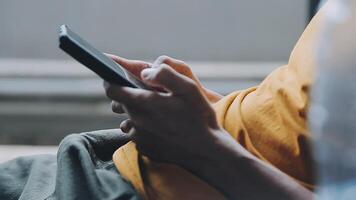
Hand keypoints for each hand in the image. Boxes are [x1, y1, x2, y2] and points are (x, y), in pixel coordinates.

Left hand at [104, 62, 221, 162]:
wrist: (207, 151)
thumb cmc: (199, 117)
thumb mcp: (188, 88)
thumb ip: (165, 75)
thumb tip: (145, 72)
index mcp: (143, 103)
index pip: (112, 89)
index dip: (111, 80)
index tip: (116, 76)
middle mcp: (136, 121)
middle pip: (119, 105)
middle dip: (126, 96)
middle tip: (145, 94)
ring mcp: (139, 138)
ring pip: (126, 122)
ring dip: (134, 115)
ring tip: (155, 113)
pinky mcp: (145, 149)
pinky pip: (136, 136)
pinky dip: (142, 130)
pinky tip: (160, 128)